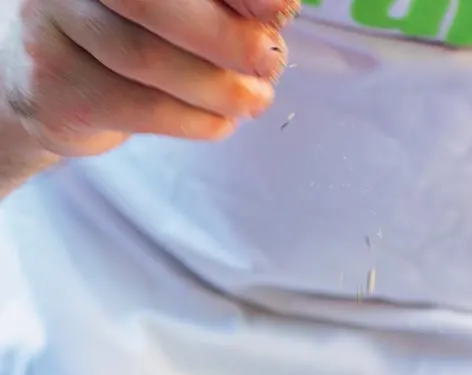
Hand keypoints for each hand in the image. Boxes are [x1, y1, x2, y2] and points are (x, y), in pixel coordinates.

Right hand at [0, 0, 296, 159]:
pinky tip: (220, 122)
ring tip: (252, 101)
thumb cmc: (127, 34)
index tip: (280, 10)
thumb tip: (279, 9)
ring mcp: (51, 23)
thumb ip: (224, 3)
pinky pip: (136, 106)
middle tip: (269, 62)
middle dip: (223, 36)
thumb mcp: (178, 7)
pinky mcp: (54, 84)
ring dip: (215, 88)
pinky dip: (193, 119)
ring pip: (145, 59)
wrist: (47, 85)